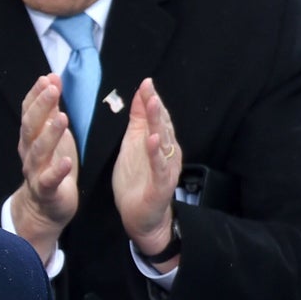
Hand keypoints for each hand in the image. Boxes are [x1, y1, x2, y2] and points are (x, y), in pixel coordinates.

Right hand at [10, 74, 79, 263]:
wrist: (44, 207)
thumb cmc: (50, 165)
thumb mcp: (50, 134)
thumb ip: (48, 110)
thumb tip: (50, 79)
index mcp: (30, 137)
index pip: (29, 112)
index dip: (36, 95)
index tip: (47, 78)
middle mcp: (29, 152)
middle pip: (31, 127)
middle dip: (41, 107)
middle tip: (52, 89)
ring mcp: (36, 171)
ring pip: (39, 151)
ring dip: (50, 134)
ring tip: (62, 118)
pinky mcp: (47, 190)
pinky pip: (50, 180)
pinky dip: (57, 171)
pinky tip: (67, 161)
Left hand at [113, 78, 181, 266]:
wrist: (140, 216)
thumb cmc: (137, 180)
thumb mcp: (133, 146)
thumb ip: (139, 122)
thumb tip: (140, 95)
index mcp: (160, 143)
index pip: (158, 118)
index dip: (151, 100)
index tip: (145, 82)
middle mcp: (167, 153)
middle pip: (163, 126)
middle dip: (156, 107)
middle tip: (148, 88)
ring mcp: (166, 168)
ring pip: (164, 142)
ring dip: (159, 124)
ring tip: (153, 106)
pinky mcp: (161, 184)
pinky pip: (160, 167)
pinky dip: (157, 153)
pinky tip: (153, 140)